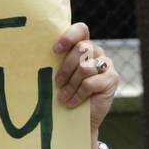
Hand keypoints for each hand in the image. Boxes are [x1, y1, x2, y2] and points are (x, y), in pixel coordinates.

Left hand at [53, 22, 118, 136]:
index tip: (55, 50)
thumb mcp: (58, 75)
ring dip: (71, 85)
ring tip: (63, 97)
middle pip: (81, 49)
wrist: (77, 118)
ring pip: (85, 68)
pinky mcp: (112, 79)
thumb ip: (55, 62)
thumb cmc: (64, 93)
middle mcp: (96, 52)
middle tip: (58, 83)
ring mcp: (106, 64)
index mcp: (82, 46)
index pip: (80, 30)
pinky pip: (91, 83)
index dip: (69, 37)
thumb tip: (36, 55)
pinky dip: (79, 94)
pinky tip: (73, 102)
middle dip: (66, 68)